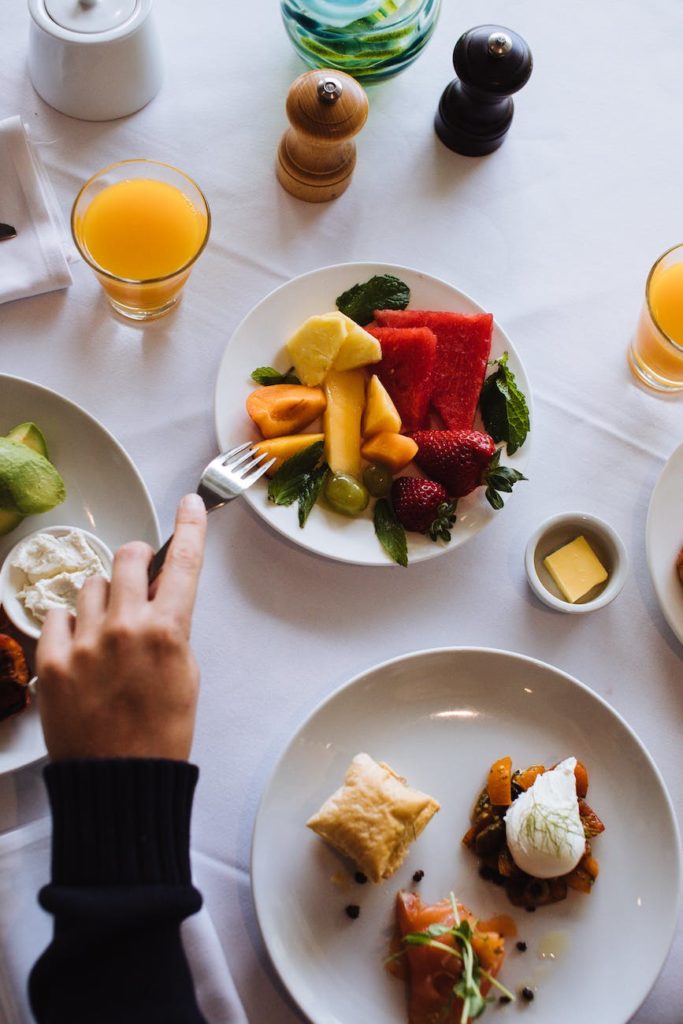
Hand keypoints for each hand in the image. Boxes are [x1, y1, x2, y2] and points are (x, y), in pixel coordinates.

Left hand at [36, 494, 206, 761]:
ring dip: (101, 598)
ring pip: (89, 585)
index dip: (189, 527)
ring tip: (105, 633)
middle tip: (136, 577)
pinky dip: (68, 627)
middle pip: (127, 558)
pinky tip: (80, 651)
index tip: (189, 504)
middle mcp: (125, 629)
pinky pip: (56, 617)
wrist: (120, 780)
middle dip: (135, 560)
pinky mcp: (51, 663)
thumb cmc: (161, 733)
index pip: (183, 563)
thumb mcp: (185, 674)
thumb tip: (161, 594)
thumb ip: (173, 626)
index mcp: (168, 632)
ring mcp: (85, 644)